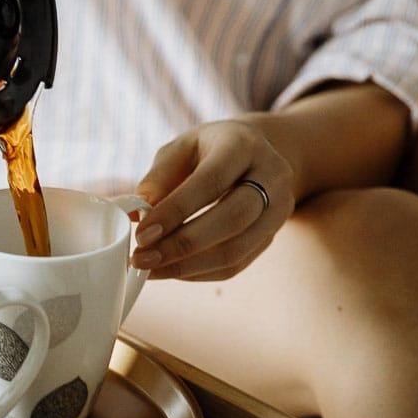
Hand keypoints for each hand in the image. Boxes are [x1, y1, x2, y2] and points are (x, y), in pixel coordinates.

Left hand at [132, 118, 297, 280]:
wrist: (255, 154)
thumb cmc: (209, 150)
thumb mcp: (181, 149)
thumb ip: (159, 178)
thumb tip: (138, 215)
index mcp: (243, 145)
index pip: (211, 182)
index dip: (175, 211)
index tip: (143, 234)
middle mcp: (271, 176)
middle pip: (232, 219)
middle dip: (183, 244)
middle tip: (143, 257)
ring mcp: (279, 209)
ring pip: (236, 249)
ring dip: (188, 265)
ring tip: (151, 268)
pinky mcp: (271, 235)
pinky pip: (237, 264)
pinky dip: (200, 272)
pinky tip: (171, 270)